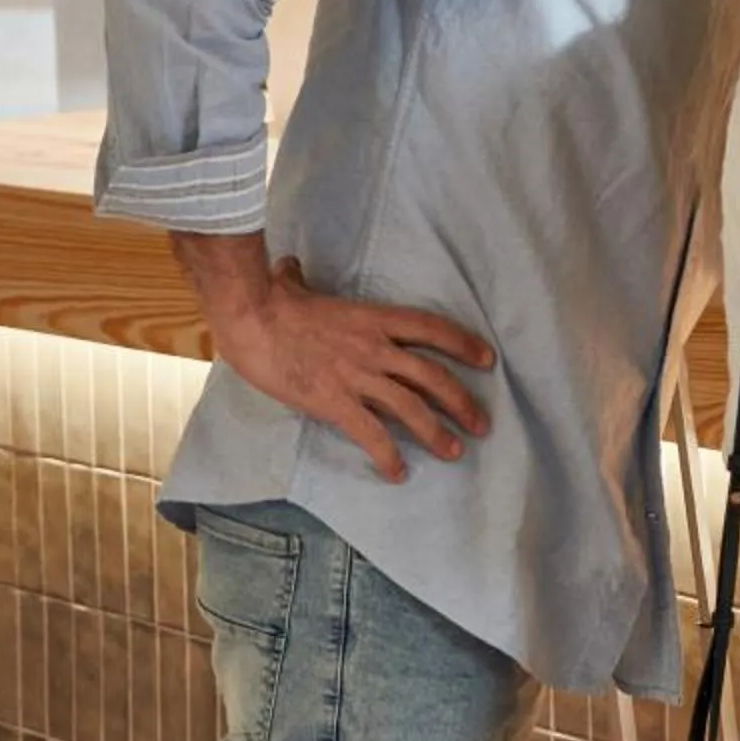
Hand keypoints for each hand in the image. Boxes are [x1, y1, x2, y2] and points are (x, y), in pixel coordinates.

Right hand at [181, 237, 495, 480]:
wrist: (251, 319)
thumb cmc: (271, 300)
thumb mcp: (296, 285)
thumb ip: (301, 279)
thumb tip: (289, 266)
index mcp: (375, 319)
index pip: (432, 329)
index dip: (464, 344)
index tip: (488, 360)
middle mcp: (376, 349)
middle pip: (433, 377)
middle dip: (462, 402)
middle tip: (481, 425)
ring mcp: (358, 377)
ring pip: (411, 408)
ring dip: (436, 433)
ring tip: (454, 452)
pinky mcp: (334, 402)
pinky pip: (371, 434)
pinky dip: (388, 456)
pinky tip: (398, 473)